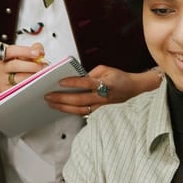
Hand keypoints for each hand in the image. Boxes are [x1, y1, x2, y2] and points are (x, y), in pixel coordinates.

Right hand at [0, 43, 45, 91]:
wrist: (9, 84)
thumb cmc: (19, 68)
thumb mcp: (25, 57)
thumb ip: (34, 50)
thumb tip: (39, 50)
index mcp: (4, 57)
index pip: (11, 51)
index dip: (25, 51)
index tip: (38, 53)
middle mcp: (1, 68)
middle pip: (15, 65)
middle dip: (31, 65)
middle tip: (43, 67)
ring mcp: (2, 81)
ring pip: (17, 79)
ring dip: (32, 76)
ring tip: (42, 75)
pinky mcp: (6, 92)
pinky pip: (19, 89)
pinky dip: (29, 86)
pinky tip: (37, 84)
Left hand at [44, 65, 159, 116]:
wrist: (134, 90)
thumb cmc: (120, 78)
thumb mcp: (106, 69)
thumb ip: (91, 73)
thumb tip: (76, 78)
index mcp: (105, 84)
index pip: (86, 83)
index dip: (73, 82)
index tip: (60, 81)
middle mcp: (102, 97)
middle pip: (79, 100)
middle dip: (62, 98)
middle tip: (48, 96)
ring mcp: (101, 107)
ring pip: (79, 110)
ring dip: (63, 107)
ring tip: (51, 103)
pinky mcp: (99, 112)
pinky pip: (83, 113)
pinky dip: (70, 111)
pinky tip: (61, 108)